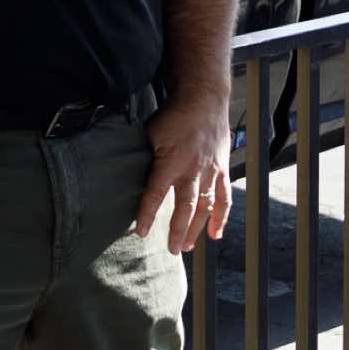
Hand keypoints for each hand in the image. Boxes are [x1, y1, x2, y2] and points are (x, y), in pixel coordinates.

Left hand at [136, 90, 232, 253]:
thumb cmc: (173, 114)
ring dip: (196, 229)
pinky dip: (221, 218)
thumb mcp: (150, 132)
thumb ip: (143, 155)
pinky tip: (216, 235)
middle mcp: (192, 170)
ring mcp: (210, 172)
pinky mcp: (222, 170)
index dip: (147, 213)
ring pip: (204, 207)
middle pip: (185, 207)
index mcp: (170, 161)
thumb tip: (124, 173)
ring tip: (186, 247)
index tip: (142, 232)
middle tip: (172, 250)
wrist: (203, 99)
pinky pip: (224, 199)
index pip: (155, 193)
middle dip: (177, 231)